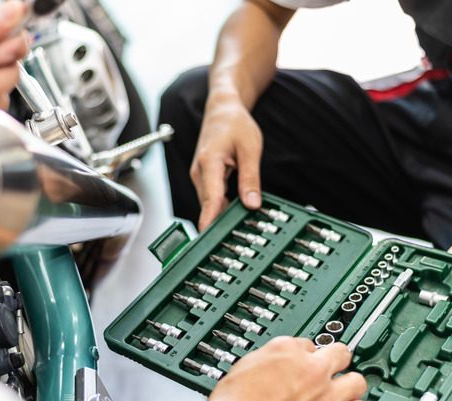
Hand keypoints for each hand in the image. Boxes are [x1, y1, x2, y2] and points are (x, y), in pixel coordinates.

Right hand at [159, 337, 367, 400]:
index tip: (306, 359)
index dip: (306, 353)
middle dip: (337, 363)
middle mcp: (312, 370)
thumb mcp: (246, 365)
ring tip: (342, 393)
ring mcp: (325, 398)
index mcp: (287, 350)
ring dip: (350, 387)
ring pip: (357, 384)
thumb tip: (278, 364)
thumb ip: (271, 360)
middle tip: (330, 371)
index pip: (309, 343)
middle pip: (342, 355)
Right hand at [191, 92, 263, 230]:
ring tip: (239, 228)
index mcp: (209, 162)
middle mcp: (200, 172)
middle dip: (221, 222)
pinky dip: (222, 206)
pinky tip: (235, 212)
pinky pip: (212, 197)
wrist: (222, 110)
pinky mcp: (204, 177)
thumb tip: (252, 204)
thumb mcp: (250, 149)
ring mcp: (200, 175)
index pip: (210, 198)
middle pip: (209, 205)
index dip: (210, 220)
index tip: (209, 238)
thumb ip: (250, 178)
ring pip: (210, 203)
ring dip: (222, 214)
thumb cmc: (235, 124)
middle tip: (238, 239)